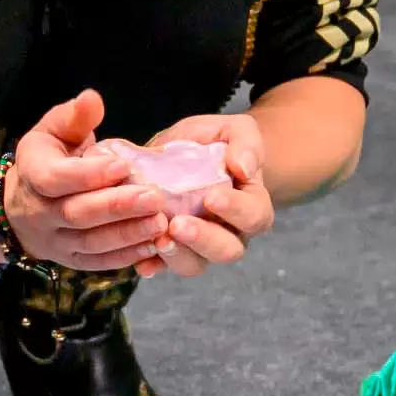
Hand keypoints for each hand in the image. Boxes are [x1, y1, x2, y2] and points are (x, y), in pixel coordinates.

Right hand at [2, 90, 171, 272]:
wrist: (23, 206)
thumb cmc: (49, 159)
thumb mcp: (54, 131)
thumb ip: (74, 117)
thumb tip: (92, 99)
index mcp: (32, 173)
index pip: (55, 179)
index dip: (88, 175)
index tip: (123, 165)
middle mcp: (40, 212)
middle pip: (77, 214)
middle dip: (117, 207)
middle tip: (155, 197)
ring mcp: (55, 241)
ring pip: (90, 242)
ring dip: (127, 234)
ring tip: (161, 222)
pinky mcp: (71, 260)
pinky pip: (98, 263)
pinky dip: (126, 257)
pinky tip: (153, 246)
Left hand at [145, 112, 274, 276]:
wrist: (186, 151)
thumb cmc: (215, 142)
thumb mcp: (234, 129)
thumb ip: (246, 143)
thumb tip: (244, 168)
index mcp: (251, 204)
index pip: (253, 215)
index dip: (236, 210)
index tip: (212, 197)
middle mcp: (231, 232)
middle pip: (228, 250)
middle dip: (203, 240)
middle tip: (178, 225)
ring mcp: (200, 246)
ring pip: (196, 264)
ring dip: (177, 256)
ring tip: (157, 240)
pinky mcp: (172, 251)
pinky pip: (164, 267)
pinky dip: (152, 266)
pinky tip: (141, 261)